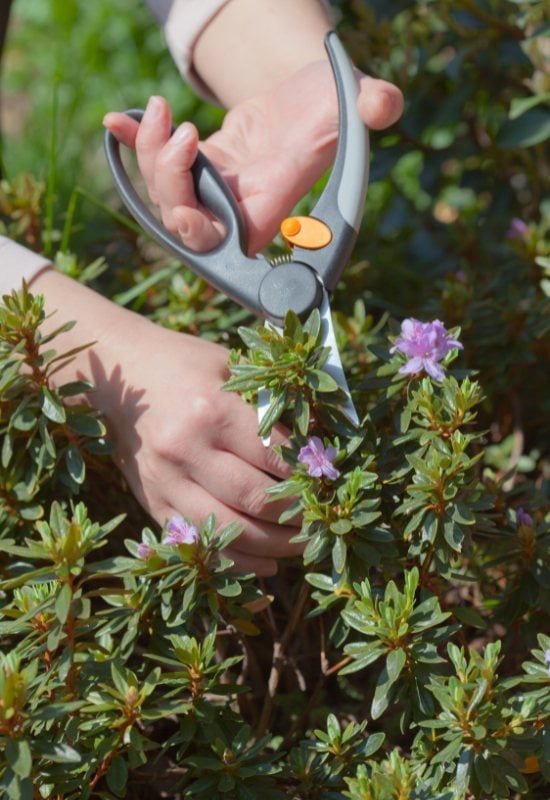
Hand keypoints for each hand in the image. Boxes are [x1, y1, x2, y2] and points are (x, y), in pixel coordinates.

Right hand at [34, 270, 300, 575]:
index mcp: (211, 410)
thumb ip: (270, 402)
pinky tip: (268, 564)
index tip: (328, 483)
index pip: (273, 454)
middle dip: (296, 516)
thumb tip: (317, 444)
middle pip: (254, 498)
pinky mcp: (152, 502)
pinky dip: (238, 561)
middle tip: (321, 520)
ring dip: (273, 546)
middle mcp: (186, 449)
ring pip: (228, 530)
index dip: (306, 475)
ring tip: (302, 546)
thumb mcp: (230, 367)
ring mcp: (166, 480)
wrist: (120, 377)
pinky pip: (200, 542)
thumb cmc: (185, 366)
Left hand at [103, 59, 402, 253]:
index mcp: (274, 203)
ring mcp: (217, 188)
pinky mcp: (200, 168)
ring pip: (167, 195)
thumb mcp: (352, 98)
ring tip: (160, 110)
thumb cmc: (332, 105)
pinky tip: (118, 119)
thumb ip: (370, 105)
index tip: (188, 215)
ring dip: (151, 156)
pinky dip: (136, 143)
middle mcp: (241, 206)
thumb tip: (384, 103)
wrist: (308, 98)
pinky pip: (159, 166)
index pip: (236, 242)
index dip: (206, 240)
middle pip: (189, 223)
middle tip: (182, 136)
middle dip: (169, 187)